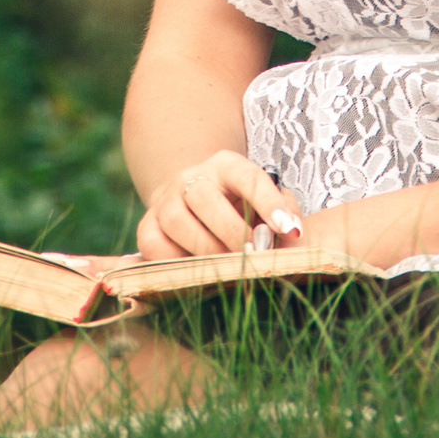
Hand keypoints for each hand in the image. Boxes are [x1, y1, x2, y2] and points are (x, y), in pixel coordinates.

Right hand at [137, 152, 303, 258]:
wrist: (191, 201)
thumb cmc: (239, 207)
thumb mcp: (263, 202)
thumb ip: (282, 213)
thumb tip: (291, 235)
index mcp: (226, 166)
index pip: (248, 177)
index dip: (269, 203)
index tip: (290, 230)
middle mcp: (191, 178)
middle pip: (205, 198)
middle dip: (233, 231)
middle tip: (255, 255)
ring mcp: (165, 201)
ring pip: (178, 221)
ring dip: (206, 249)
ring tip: (230, 267)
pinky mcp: (147, 226)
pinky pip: (154, 246)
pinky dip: (176, 262)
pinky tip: (197, 271)